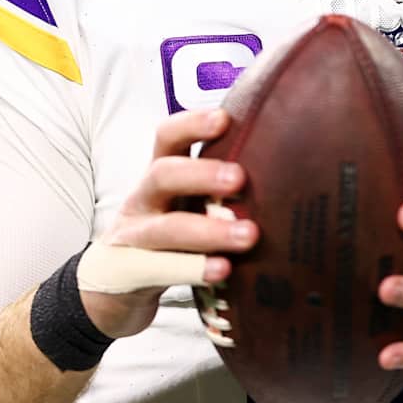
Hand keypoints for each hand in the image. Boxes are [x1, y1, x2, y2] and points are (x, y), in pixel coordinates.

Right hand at [77, 108, 257, 338]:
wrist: (113, 284)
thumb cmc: (166, 235)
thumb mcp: (184, 202)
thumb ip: (218, 186)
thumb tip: (289, 167)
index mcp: (160, 175)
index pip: (168, 138)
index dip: (192, 124)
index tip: (225, 118)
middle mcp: (144, 199)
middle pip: (163, 174)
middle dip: (201, 173)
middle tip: (240, 178)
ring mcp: (134, 236)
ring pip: (166, 228)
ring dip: (207, 230)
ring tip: (248, 235)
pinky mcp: (131, 272)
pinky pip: (159, 269)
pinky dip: (192, 268)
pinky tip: (222, 269)